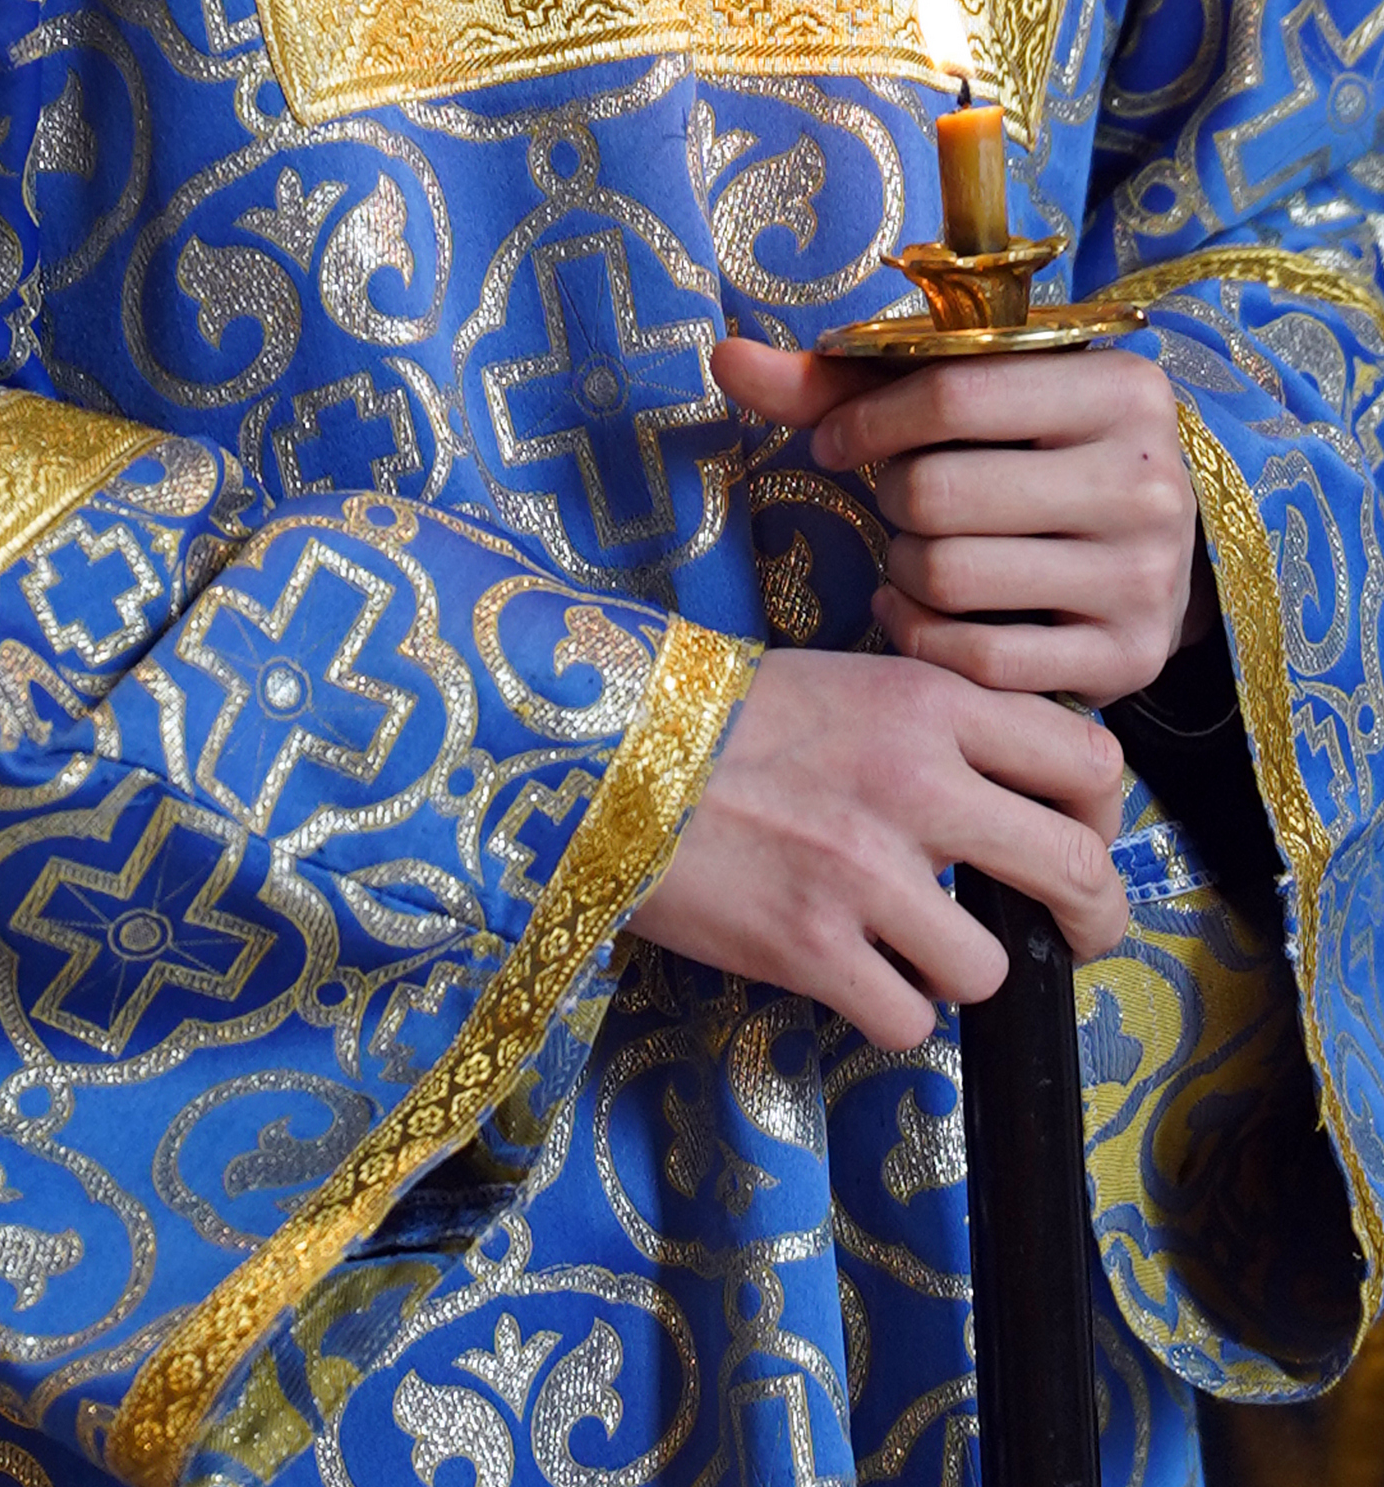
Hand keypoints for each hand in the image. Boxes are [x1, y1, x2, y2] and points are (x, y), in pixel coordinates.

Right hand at [629, 644, 1126, 1044]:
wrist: (604, 754)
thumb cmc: (725, 719)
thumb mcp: (852, 683)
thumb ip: (942, 726)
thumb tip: (1028, 787)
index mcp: (928, 703)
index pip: (1088, 760)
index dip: (1102, 813)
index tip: (1078, 836)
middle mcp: (914, 782)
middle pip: (1075, 870)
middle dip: (1093, 920)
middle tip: (1073, 935)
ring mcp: (866, 871)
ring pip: (989, 966)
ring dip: (958, 968)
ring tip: (909, 946)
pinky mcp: (814, 947)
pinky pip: (909, 1022)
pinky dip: (887, 1010)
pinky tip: (850, 971)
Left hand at [715, 336, 1202, 705]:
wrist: (1152, 549)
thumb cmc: (1028, 451)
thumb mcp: (965, 397)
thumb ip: (841, 381)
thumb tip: (723, 356)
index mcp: (1118, 387)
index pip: (951, 393)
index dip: (865, 421)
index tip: (835, 443)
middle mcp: (1147, 480)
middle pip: (938, 492)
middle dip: (889, 499)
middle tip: (896, 501)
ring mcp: (1145, 577)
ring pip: (951, 577)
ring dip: (901, 568)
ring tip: (913, 552)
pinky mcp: (1130, 659)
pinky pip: (980, 659)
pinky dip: (922, 634)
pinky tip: (917, 608)